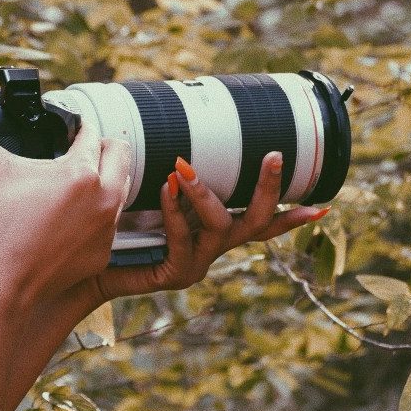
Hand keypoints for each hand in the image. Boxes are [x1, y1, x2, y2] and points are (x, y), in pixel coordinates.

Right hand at [0, 64, 131, 311]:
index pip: (91, 130)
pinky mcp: (103, 255)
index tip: (61, 130)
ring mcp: (107, 229)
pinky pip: (111, 224)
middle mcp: (104, 198)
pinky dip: (95, 216)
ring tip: (70, 184)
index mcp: (81, 171)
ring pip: (121, 187)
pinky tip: (68, 220)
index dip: (73, 125)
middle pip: (119, 152)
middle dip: (98, 148)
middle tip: (70, 153)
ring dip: (103, 179)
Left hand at [85, 152, 329, 303]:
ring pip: (221, 228)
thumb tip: (171, 135)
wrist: (84, 270)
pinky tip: (167, 189)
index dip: (293, 215)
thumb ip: (169, 176)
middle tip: (273, 155)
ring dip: (205, 194)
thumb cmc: (116, 229)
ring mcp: (196, 265)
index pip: (261, 223)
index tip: (326, 205)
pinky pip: (183, 240)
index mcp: (213, 233)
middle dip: (268, 189)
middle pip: (256, 224)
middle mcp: (212, 249)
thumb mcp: (148, 197)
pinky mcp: (174, 275)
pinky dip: (176, 212)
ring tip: (184, 168)